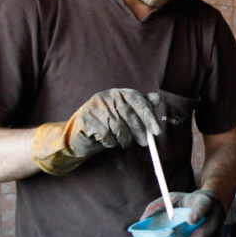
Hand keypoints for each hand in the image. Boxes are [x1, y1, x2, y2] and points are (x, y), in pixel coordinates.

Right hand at [32, 89, 160, 174]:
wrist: (78, 137)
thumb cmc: (105, 126)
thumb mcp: (124, 117)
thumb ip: (140, 108)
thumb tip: (157, 98)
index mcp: (117, 93)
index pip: (137, 99)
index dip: (148, 115)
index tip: (157, 131)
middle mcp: (106, 97)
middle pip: (128, 114)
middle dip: (139, 130)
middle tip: (145, 143)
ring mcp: (95, 107)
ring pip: (118, 126)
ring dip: (124, 139)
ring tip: (122, 142)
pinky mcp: (86, 120)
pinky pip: (106, 135)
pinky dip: (110, 143)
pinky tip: (108, 142)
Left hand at [141, 189, 225, 236]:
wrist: (209, 207)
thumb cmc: (187, 202)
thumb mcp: (173, 198)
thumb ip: (159, 206)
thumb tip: (143, 219)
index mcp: (204, 202)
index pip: (203, 205)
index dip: (198, 213)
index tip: (191, 221)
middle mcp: (213, 217)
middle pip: (209, 228)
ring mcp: (214, 231)